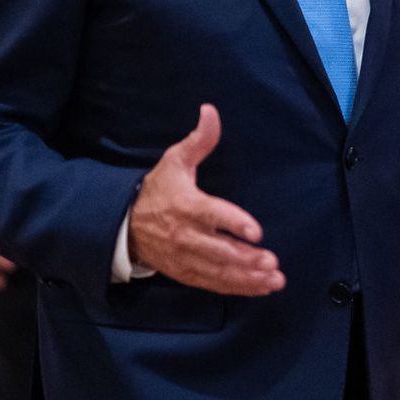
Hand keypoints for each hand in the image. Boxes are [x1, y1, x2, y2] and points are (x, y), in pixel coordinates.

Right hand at [126, 105, 284, 295]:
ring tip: (274, 279)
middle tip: (273, 262)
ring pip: (219, 271)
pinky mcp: (186, 273)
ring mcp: (185, 257)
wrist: (125, 225)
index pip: (212, 215)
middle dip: (247, 259)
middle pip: (219, 250)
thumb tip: (210, 111)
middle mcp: (185, 235)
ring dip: (248, 278)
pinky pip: (213, 284)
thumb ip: (199, 140)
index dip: (234, 223)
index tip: (256, 232)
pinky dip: (238, 288)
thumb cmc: (158, 189)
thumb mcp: (175, 160)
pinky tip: (261, 287)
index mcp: (186, 205)